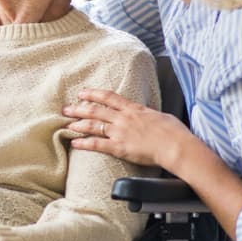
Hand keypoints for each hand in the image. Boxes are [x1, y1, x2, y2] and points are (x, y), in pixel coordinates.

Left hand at [64, 87, 192, 171]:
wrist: (175, 145)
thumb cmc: (174, 132)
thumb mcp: (160, 116)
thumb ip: (148, 114)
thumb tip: (148, 115)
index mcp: (134, 109)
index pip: (109, 97)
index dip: (93, 94)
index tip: (83, 92)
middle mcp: (123, 118)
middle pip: (95, 110)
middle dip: (78, 108)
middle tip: (66, 108)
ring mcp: (120, 132)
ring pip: (93, 125)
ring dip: (78, 124)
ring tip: (67, 124)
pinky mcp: (119, 147)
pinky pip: (97, 144)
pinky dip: (84, 143)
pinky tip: (74, 143)